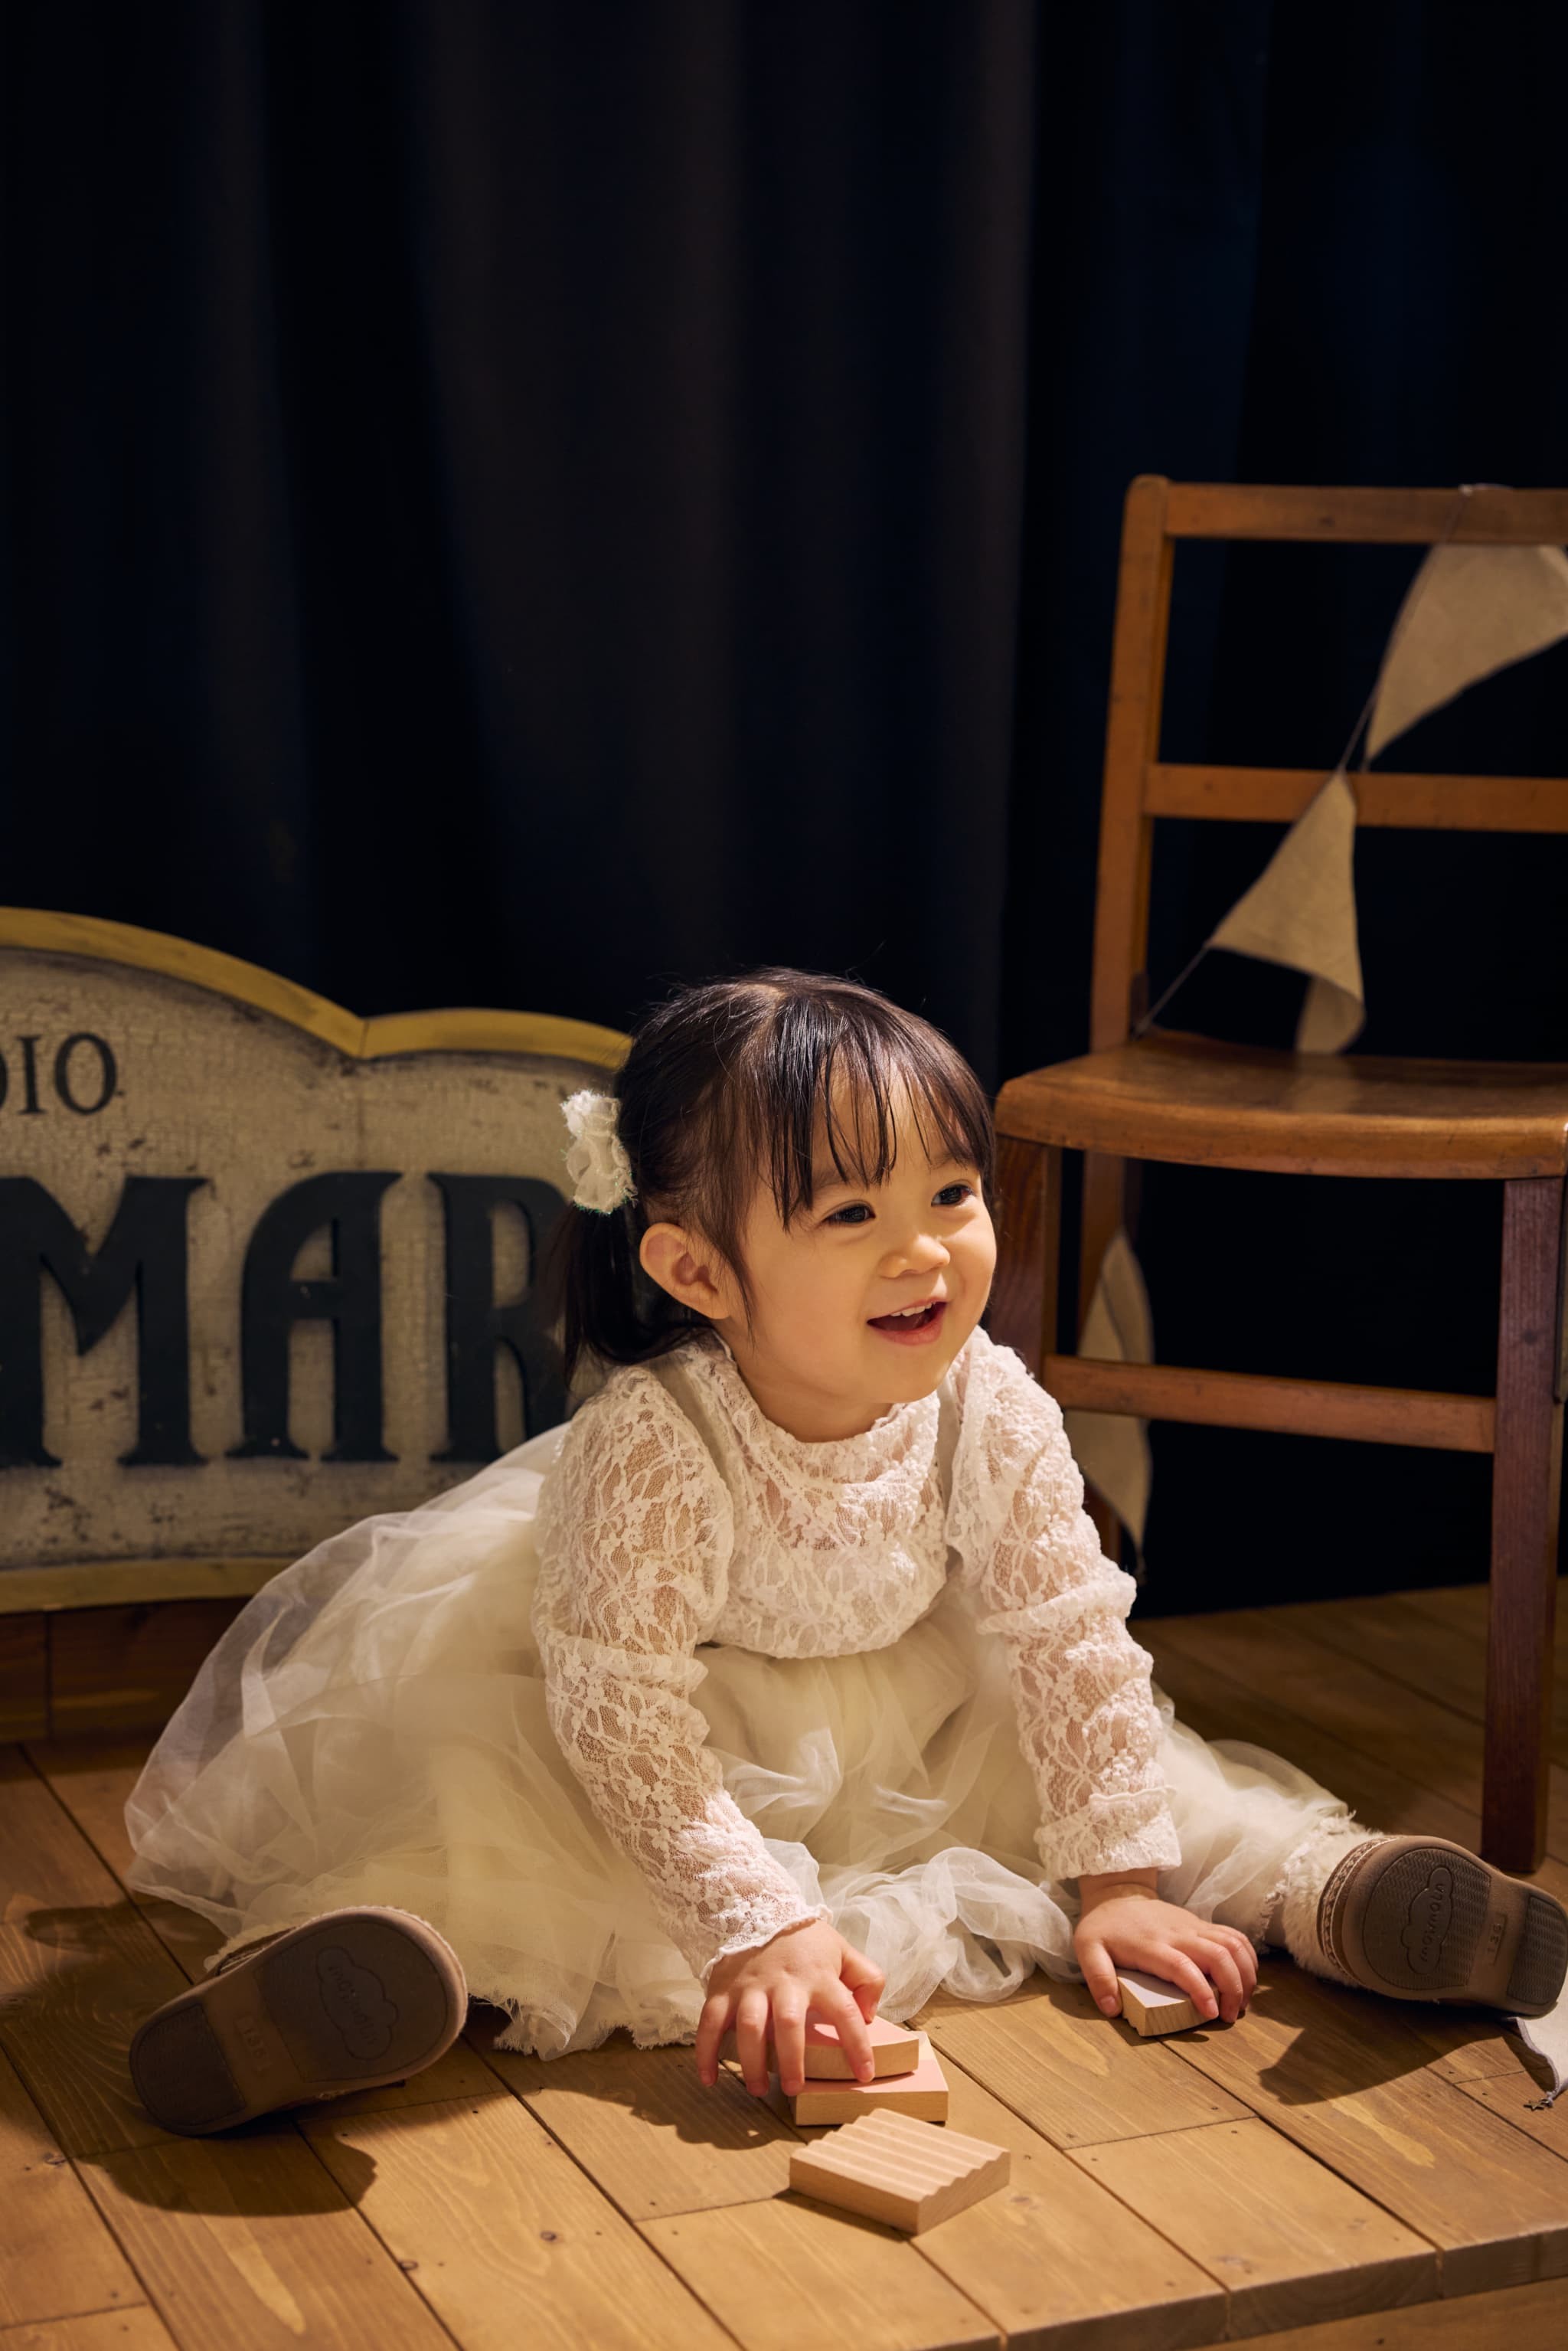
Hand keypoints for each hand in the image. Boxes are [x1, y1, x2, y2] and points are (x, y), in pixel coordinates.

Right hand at [696, 1917, 885, 2096]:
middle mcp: (784, 1983)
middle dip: (791, 2060)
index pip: (844, 2012)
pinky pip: (711, 2023)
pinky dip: (706, 2052)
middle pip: (788, 2023)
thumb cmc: (805, 1940)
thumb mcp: (843, 1951)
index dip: (857, 2045)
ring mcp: (750, 1987)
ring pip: (750, 2026)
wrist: (757, 1906)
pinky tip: (709, 2079)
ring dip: (752, 2062)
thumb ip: (867, 1979)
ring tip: (759, 2089)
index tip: (864, 2074)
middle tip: (794, 2089)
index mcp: (819, 1976)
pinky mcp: (723, 1990)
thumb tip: (869, 2015)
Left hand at [1074, 1891, 1256, 2024]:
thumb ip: (1098, 1978)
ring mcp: (1194, 1927)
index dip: (1201, 1989)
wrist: (1118, 1894)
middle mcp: (1178, 1934)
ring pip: (1232, 1944)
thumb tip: (1112, 2009)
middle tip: (1230, 2016)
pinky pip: (1234, 1936)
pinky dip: (1248, 1957)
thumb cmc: (1104, 1927)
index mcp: (1151, 1945)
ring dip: (1245, 1975)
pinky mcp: (1203, 1925)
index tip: (1211, 2013)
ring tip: (1242, 2003)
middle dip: (1233, 1988)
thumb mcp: (1087, 1949)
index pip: (1182, 1966)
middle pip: (1218, 1954)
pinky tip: (1247, 1979)